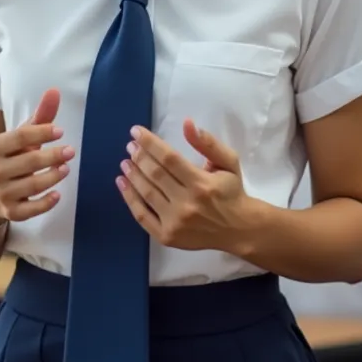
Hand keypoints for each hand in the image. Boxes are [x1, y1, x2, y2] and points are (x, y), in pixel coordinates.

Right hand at [0, 89, 73, 222]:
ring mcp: (1, 194)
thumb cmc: (9, 157)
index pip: (21, 137)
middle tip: (71, 151)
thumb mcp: (19, 137)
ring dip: (53, 177)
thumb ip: (40, 116)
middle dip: (53, 156)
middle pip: (29, 162)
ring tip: (66, 169)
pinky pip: (30, 211)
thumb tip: (55, 90)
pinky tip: (57, 194)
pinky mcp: (9, 213)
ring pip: (32, 186)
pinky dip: (45, 203)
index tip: (60, 131)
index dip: (42, 132)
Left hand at [116, 120, 252, 252]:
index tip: (136, 131)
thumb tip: (187, 124)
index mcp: (202, 184)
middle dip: (140, 157)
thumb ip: (208, 143)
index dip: (150, 143)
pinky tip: (122, 183)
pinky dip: (129, 198)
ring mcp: (175, 223)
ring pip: (146, 194)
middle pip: (155, 175)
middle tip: (130, 145)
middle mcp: (187, 204)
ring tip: (125, 161)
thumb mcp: (228, 162)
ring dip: (133, 175)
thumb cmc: (231, 191)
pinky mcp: (166, 237)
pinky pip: (142, 216)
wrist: (239, 230)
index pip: (169, 158)